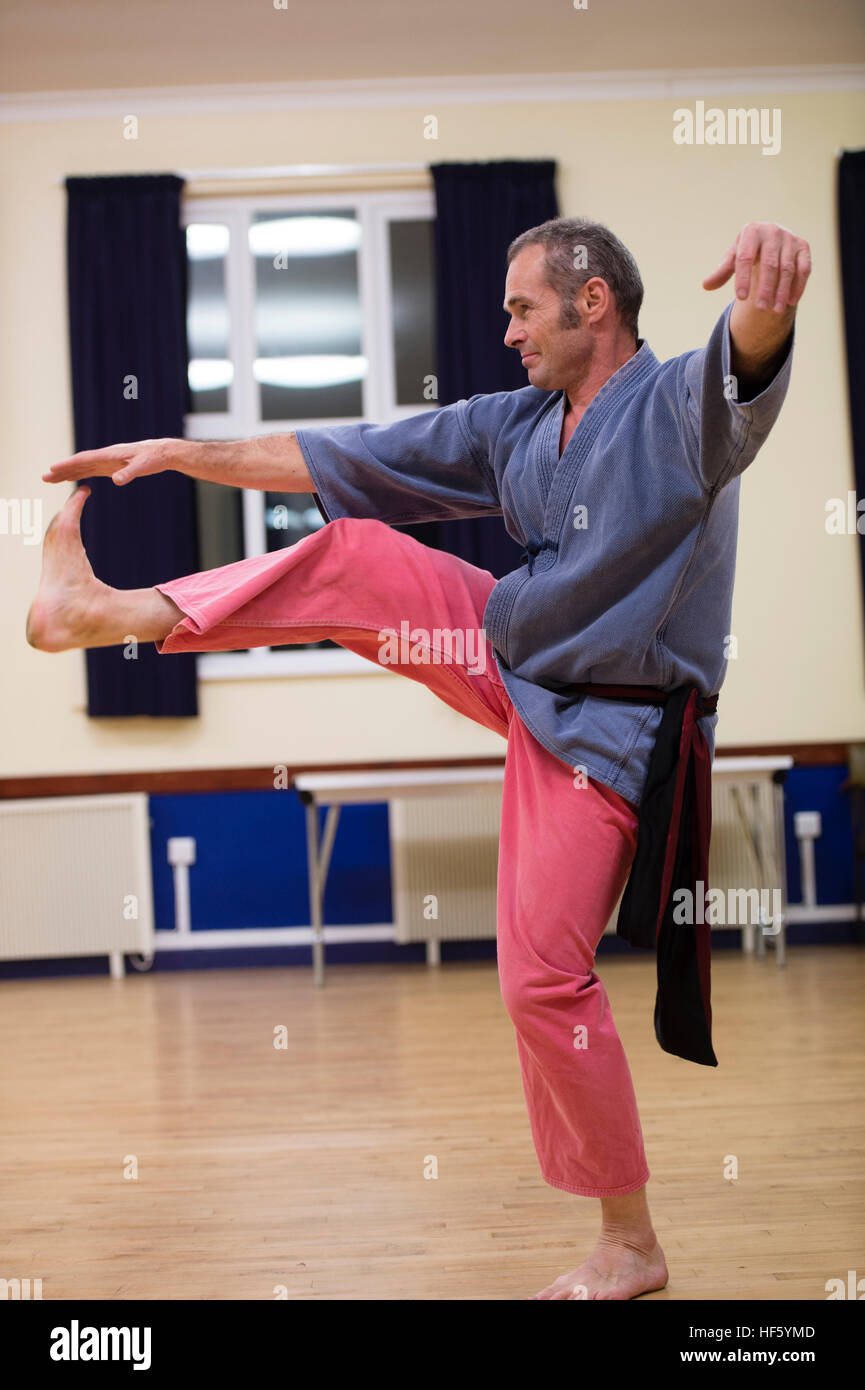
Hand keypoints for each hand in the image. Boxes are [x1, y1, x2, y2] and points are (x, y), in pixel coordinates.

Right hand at [41, 437, 184, 485]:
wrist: (162, 453)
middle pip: (79, 463)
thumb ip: (129, 473)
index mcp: (110, 454)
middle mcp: (105, 456)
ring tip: (51, 478)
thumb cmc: (154, 458)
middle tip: (44, 478)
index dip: (68, 465)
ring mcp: (107, 461)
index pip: (84, 460)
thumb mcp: (143, 467)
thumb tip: (116, 481)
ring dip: (67, 472)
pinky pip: (90, 470)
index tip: (53, 469)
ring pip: (82, 466)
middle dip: (61, 470)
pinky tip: (71, 478)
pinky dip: (79, 473)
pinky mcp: (111, 466)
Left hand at [702, 222, 810, 313]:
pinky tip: (790, 302)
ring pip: (787, 268)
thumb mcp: (733, 258)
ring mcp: (790, 238)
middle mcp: (772, 231)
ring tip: (774, 310)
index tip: (740, 298)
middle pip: (769, 264)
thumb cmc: (748, 251)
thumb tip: (705, 285)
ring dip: (781, 291)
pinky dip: (798, 286)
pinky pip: (803, 268)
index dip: (743, 278)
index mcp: (751, 231)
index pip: (745, 257)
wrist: (770, 237)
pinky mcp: (803, 246)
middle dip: (765, 288)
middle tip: (760, 308)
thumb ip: (722, 272)